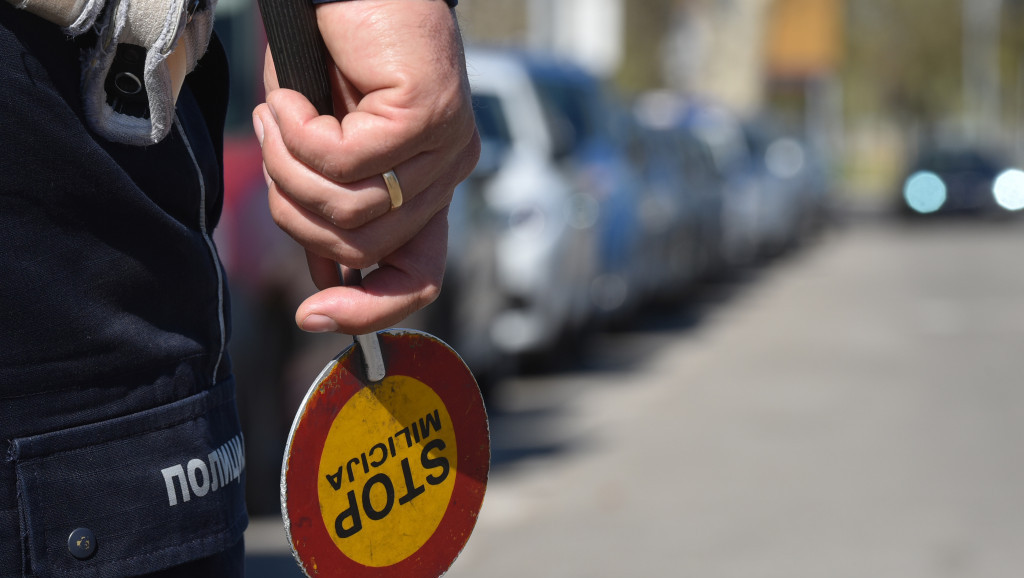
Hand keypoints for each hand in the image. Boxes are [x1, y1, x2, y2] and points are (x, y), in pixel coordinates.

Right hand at [252, 0, 479, 334]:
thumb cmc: (333, 56)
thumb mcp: (323, 146)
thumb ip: (331, 206)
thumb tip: (323, 277)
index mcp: (429, 187)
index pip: (420, 275)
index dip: (370, 309)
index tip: (311, 317)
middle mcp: (448, 171)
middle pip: (362, 244)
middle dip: (295, 209)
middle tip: (272, 150)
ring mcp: (445, 144)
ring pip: (348, 205)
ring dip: (288, 165)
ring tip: (277, 116)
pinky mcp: (427, 112)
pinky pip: (342, 159)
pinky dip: (296, 132)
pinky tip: (289, 99)